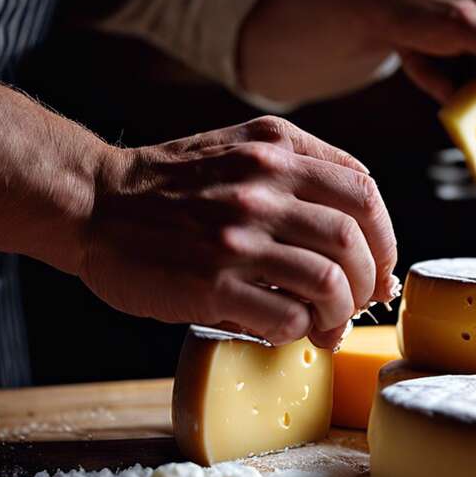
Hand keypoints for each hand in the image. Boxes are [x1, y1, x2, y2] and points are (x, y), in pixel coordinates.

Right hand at [82, 116, 396, 348]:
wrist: (92, 203)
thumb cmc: (172, 186)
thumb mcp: (242, 147)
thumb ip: (303, 173)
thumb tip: (366, 243)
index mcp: (276, 151)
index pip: (363, 193)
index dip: (383, 237)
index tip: (378, 263)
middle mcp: (262, 186)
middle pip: (354, 240)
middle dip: (368, 280)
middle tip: (357, 300)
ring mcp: (237, 235)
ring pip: (330, 281)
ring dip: (340, 311)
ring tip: (328, 322)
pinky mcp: (212, 283)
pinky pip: (287, 315)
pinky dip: (299, 329)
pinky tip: (286, 328)